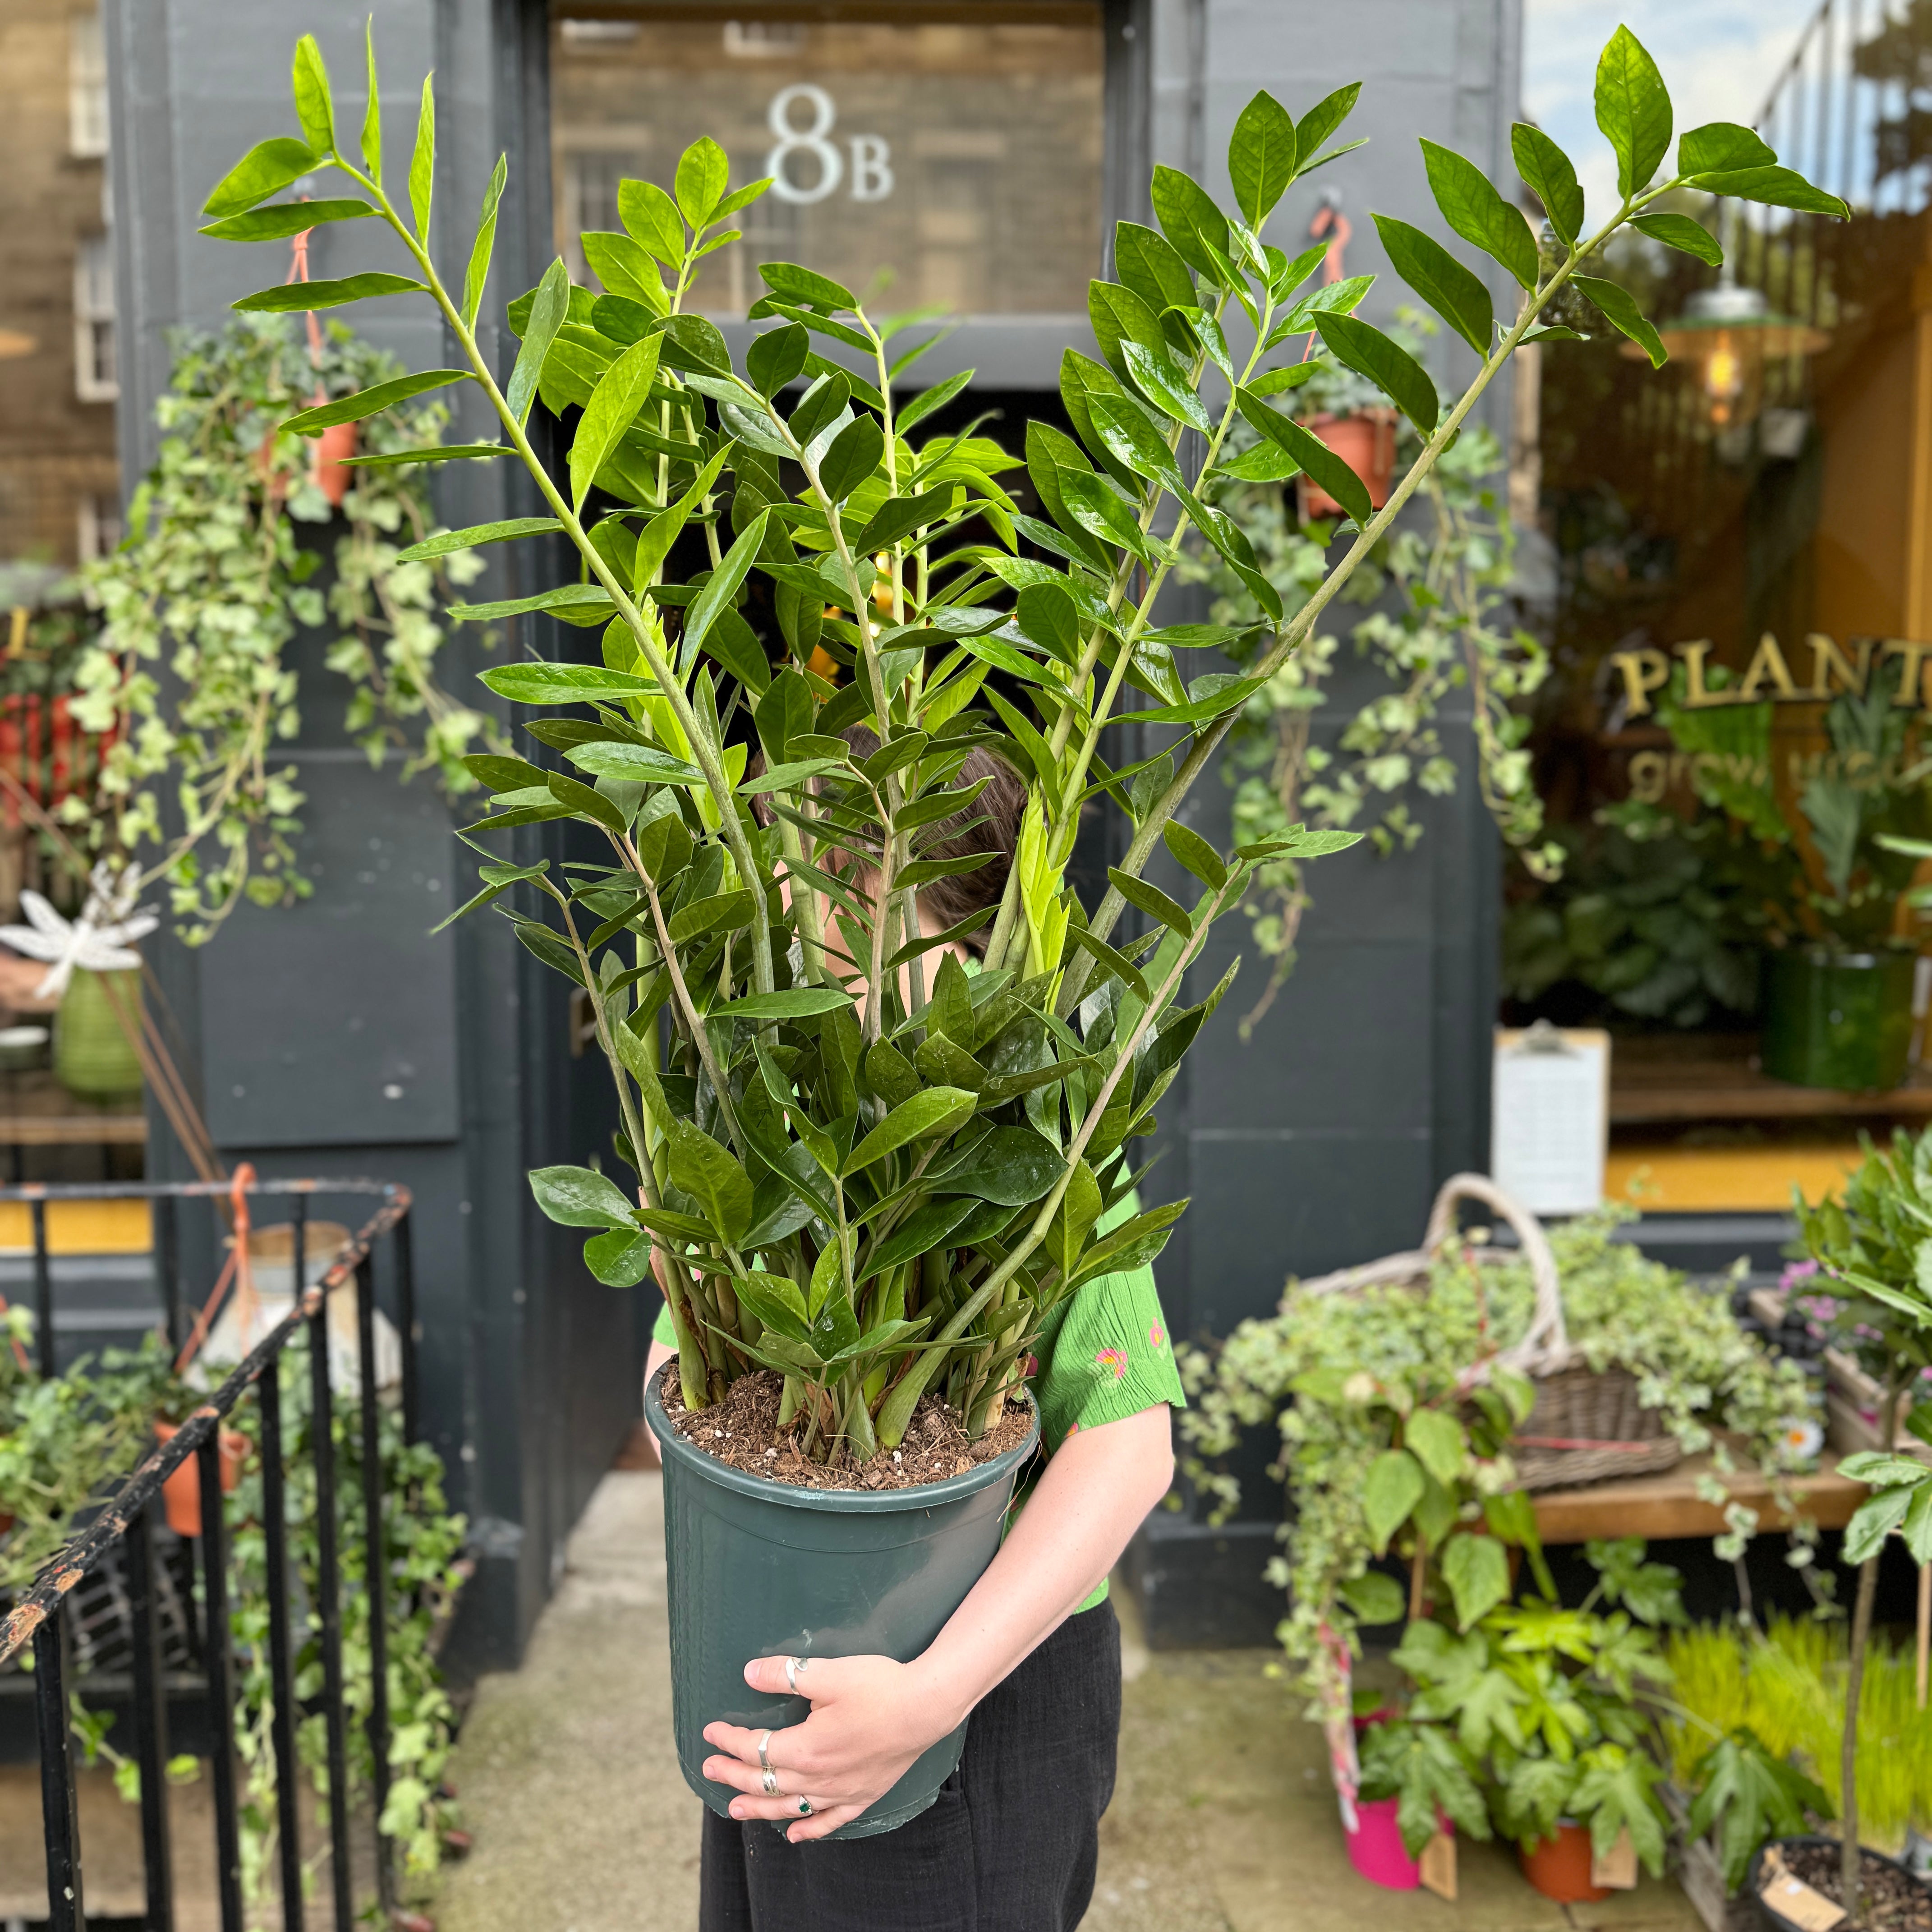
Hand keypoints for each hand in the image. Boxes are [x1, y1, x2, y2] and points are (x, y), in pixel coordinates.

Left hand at [701, 1653, 956, 1841]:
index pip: (756, 1749)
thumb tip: (749, 1673)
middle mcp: (819, 1777)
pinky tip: (794, 1833)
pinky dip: (808, 1828)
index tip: (711, 1731)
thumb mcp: (829, 1672)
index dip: (730, 1740)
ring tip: (734, 1810)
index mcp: (806, 1747)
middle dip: (733, 1775)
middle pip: (765, 1782)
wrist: (927, 1707)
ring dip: (759, 1809)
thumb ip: (786, 1674)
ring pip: (790, 1807)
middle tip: (710, 1769)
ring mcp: (841, 1791)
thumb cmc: (880, 1687)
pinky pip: (829, 1820)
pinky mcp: (863, 1795)